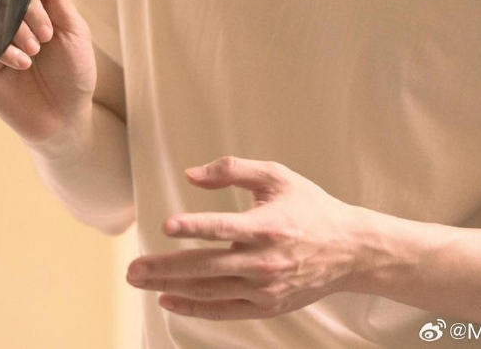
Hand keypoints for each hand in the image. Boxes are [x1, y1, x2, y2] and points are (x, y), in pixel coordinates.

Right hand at [0, 0, 96, 146]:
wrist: (66, 118)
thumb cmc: (74, 72)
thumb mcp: (73, 31)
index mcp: (35, 9)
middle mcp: (12, 22)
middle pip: (8, 0)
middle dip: (28, 13)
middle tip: (46, 35)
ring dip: (16, 32)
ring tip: (36, 50)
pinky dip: (2, 51)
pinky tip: (22, 63)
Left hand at [126, 156, 359, 320]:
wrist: (349, 249)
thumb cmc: (309, 206)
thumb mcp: (277, 176)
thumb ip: (233, 170)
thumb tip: (191, 175)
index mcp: (268, 226)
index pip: (224, 228)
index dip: (194, 227)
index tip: (166, 226)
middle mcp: (264, 261)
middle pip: (206, 267)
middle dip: (165, 267)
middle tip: (132, 268)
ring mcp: (265, 288)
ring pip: (209, 291)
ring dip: (171, 286)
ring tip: (139, 280)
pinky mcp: (266, 305)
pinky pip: (223, 310)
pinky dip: (194, 307)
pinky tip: (169, 299)